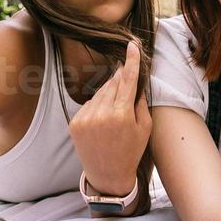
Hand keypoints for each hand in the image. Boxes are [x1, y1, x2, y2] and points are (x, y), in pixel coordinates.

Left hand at [68, 39, 151, 196]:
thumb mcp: (145, 128)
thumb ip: (140, 102)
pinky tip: (104, 120)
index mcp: (122, 115)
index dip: (131, 61)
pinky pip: (90, 103)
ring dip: (109, 93)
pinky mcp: (75, 122)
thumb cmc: (131, 151)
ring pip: (100, 92)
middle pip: (113, 83)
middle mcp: (102, 114)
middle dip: (121, 79)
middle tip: (127, 82)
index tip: (132, 45)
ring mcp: (86, 118)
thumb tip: (135, 80)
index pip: (128, 80)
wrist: (107, 175)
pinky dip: (98, 105)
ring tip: (116, 111)